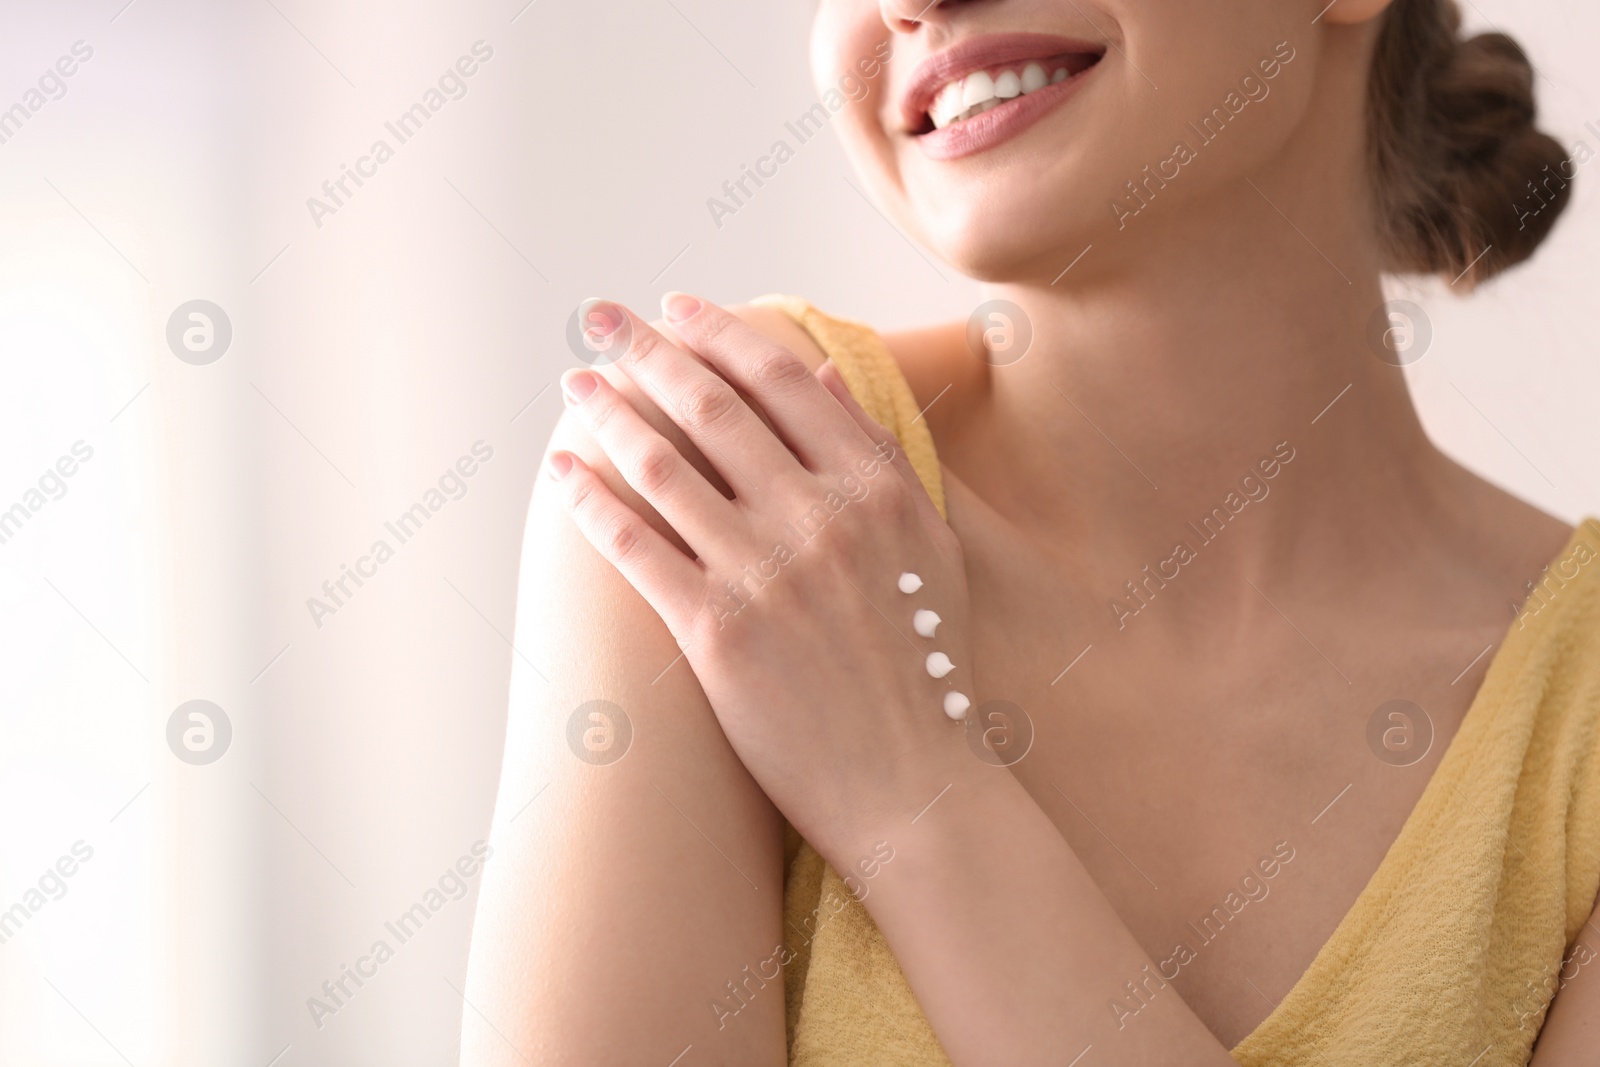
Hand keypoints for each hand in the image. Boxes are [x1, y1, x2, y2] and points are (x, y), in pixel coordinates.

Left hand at [548, 293, 974, 856]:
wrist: (912, 784)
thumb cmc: (924, 665)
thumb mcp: (930, 547)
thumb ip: (883, 455)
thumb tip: (828, 374)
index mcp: (875, 489)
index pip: (782, 379)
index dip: (720, 332)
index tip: (675, 306)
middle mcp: (819, 518)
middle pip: (711, 407)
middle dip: (646, 348)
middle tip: (598, 316)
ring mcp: (765, 574)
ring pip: (663, 465)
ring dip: (607, 413)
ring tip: (574, 386)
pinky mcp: (716, 633)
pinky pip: (636, 546)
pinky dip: (591, 500)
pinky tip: (563, 473)